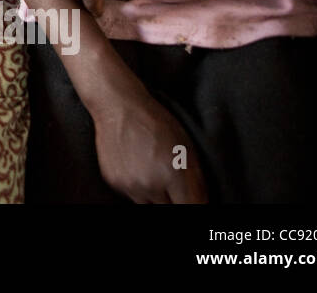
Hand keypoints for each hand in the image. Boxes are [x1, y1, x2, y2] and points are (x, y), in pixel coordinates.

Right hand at [92, 88, 207, 202]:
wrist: (118, 106)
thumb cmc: (154, 120)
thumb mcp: (187, 147)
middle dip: (174, 200)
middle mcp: (150, 184)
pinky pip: (132, 195)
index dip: (195, 203)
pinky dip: (137, 186)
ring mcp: (130, 185)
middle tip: (172, 181)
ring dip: (155, 195)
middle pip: (170, 209)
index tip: (193, 199)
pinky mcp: (114, 182)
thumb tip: (202, 202)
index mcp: (173, 174)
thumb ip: (197, 181)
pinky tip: (137, 166)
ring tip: (152, 170)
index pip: (192, 207)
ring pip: (150, 205)